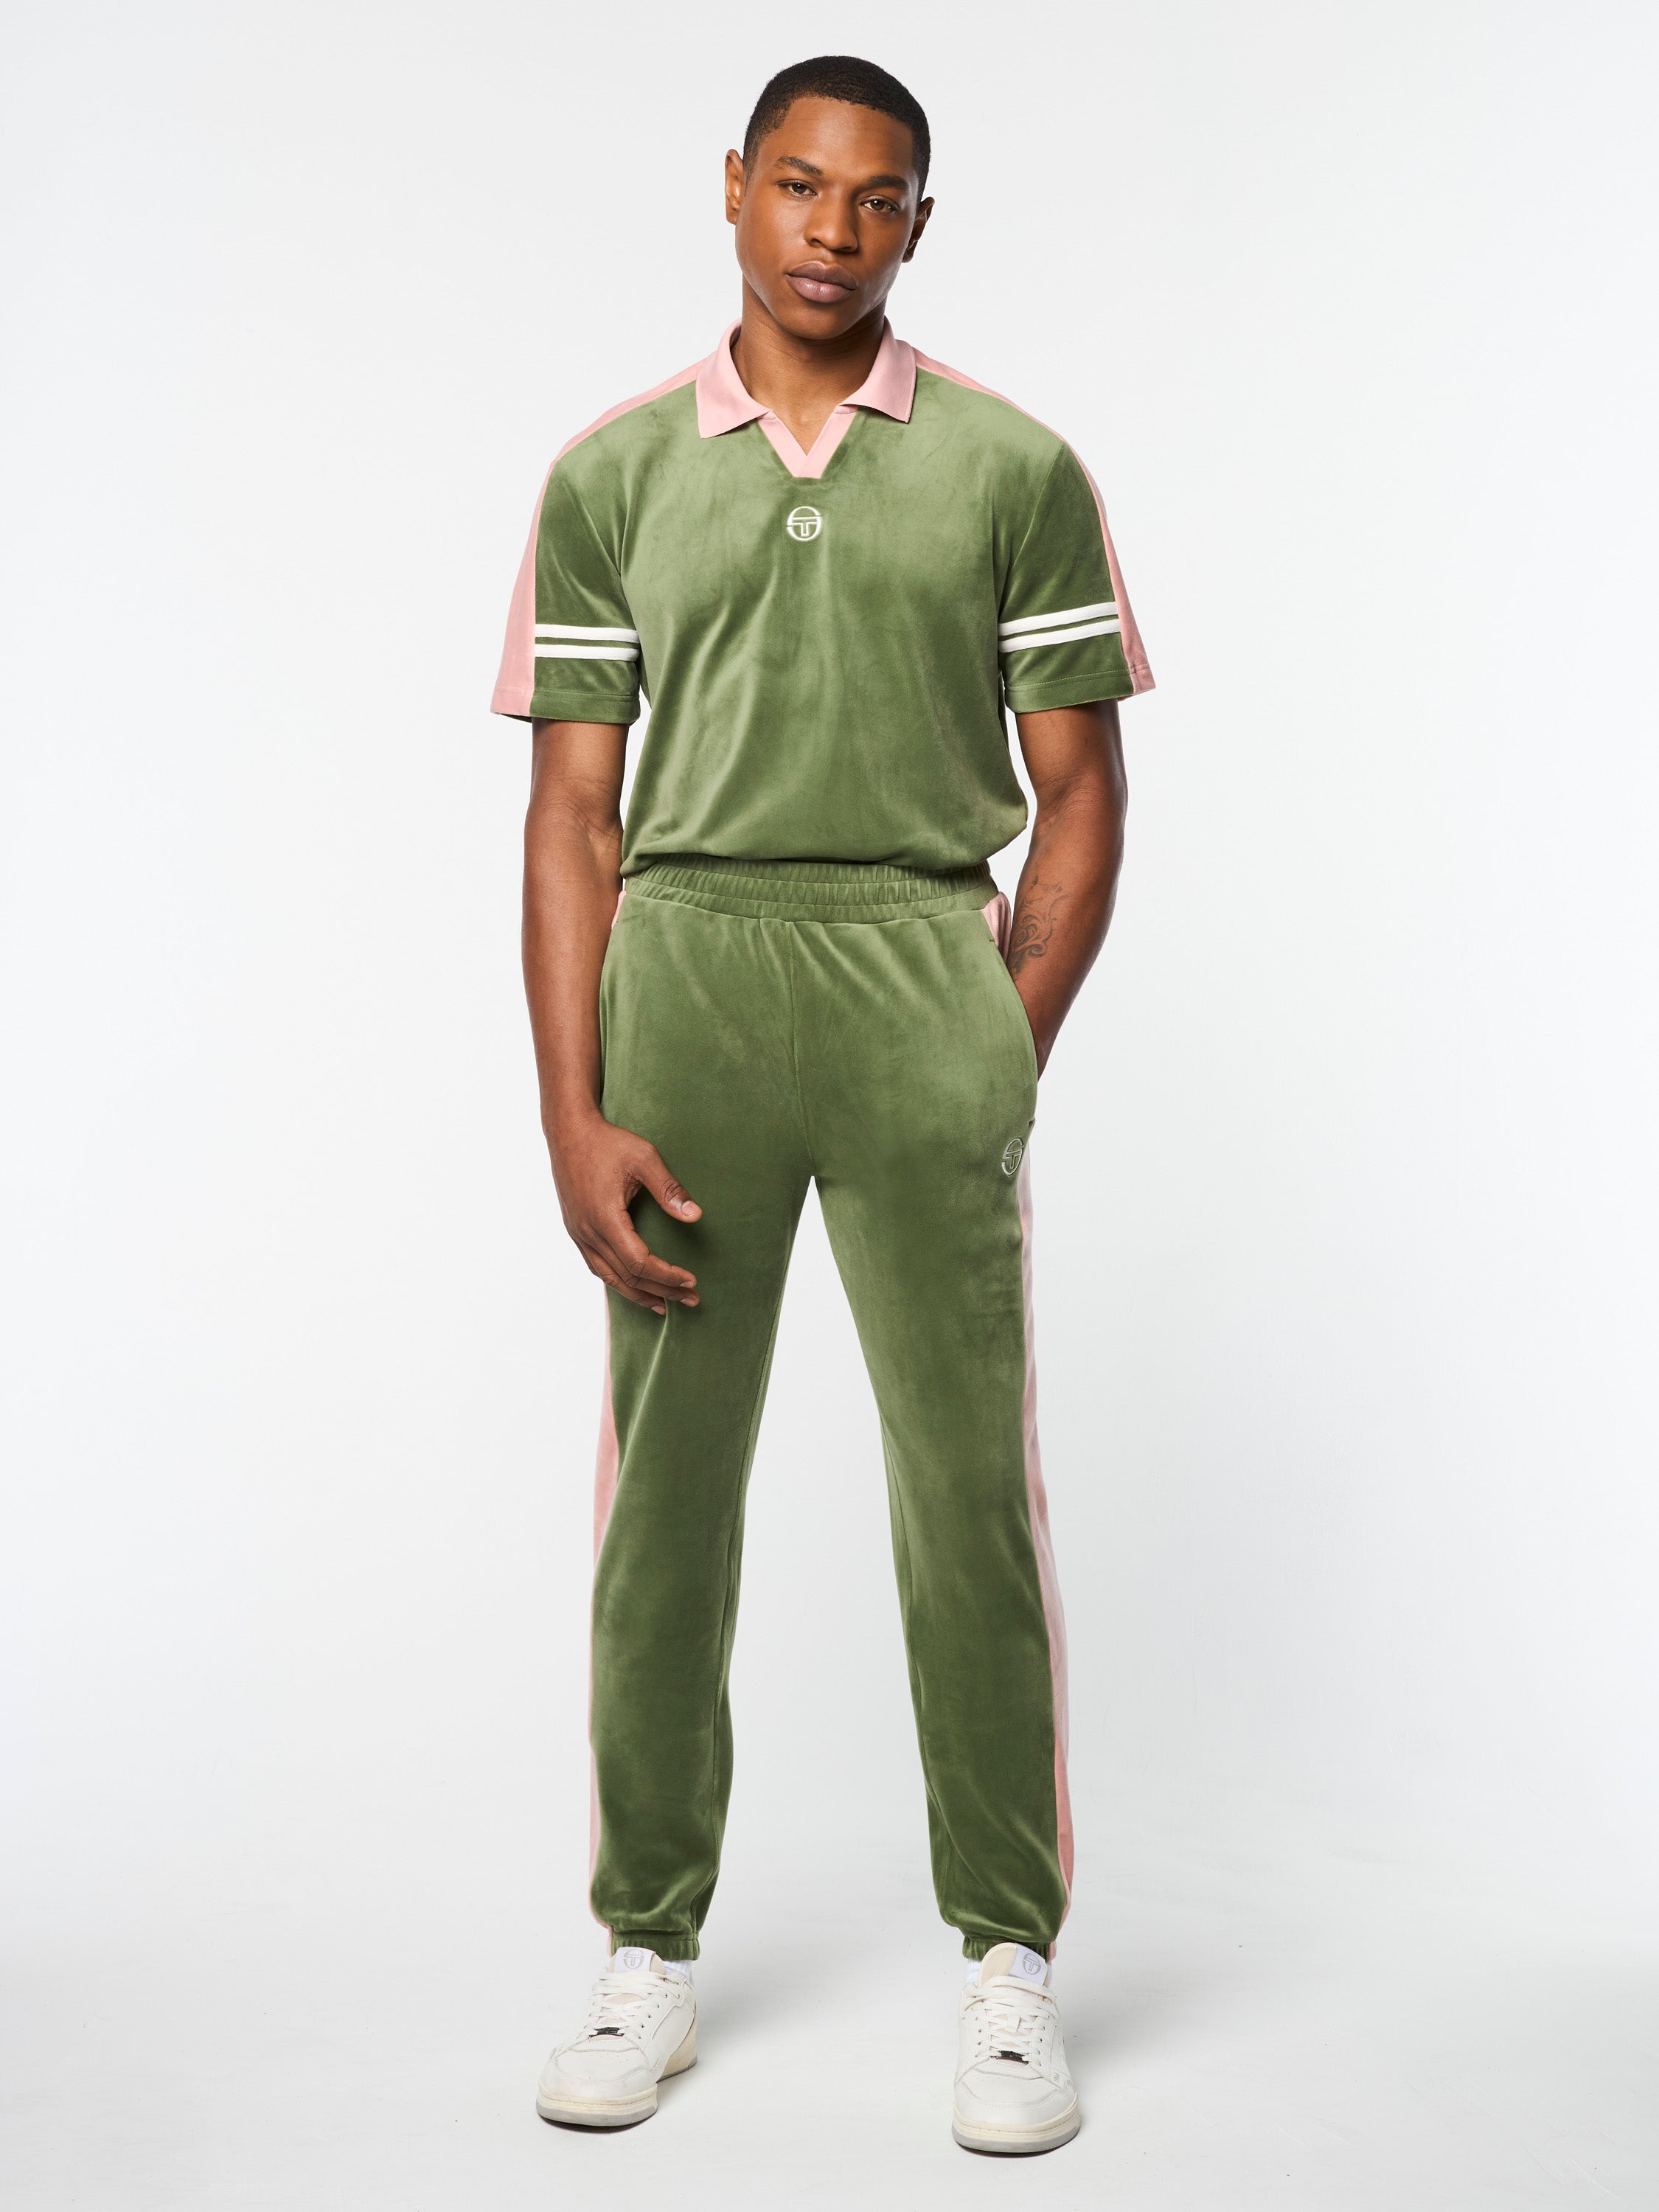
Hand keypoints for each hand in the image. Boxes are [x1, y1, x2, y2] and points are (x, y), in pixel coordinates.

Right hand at [549, 1111, 701, 1315]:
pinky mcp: (575, 1230)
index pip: (640, 1263)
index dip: (667, 1276)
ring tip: (664, 1304)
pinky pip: (597, 1266)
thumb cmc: (607, 1142)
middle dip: (661, 1291)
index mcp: (605, 1219)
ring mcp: (578, 1234)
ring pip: (609, 1277)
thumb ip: (670, 1189)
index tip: (691, 1280)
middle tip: (690, 1299)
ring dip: (639, 1293)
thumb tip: (695, 1216)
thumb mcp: (644, 1158)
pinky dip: (618, 1281)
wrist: (569, 1132)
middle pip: (627, 1277)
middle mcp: (588, 1233)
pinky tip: (633, 1284)